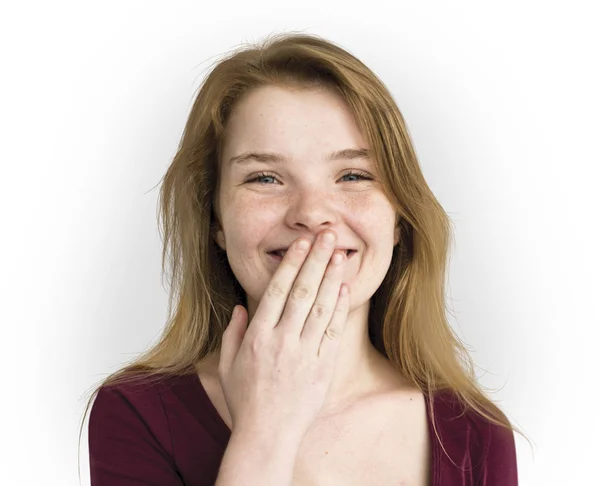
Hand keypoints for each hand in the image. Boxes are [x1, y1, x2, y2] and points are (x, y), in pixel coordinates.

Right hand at [218, 230, 349, 443]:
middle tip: (328, 235)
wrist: (267, 436)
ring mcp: (304, 354)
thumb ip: (233, 334)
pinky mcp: (323, 368)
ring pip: (320, 308)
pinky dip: (339, 309)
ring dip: (331, 278)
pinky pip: (333, 333)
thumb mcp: (227, 366)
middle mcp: (282, 341)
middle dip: (316, 260)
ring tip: (340, 254)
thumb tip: (240, 307)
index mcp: (258, 337)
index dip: (291, 264)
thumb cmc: (245, 401)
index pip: (277, 291)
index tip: (301, 243)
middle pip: (302, 291)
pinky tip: (344, 289)